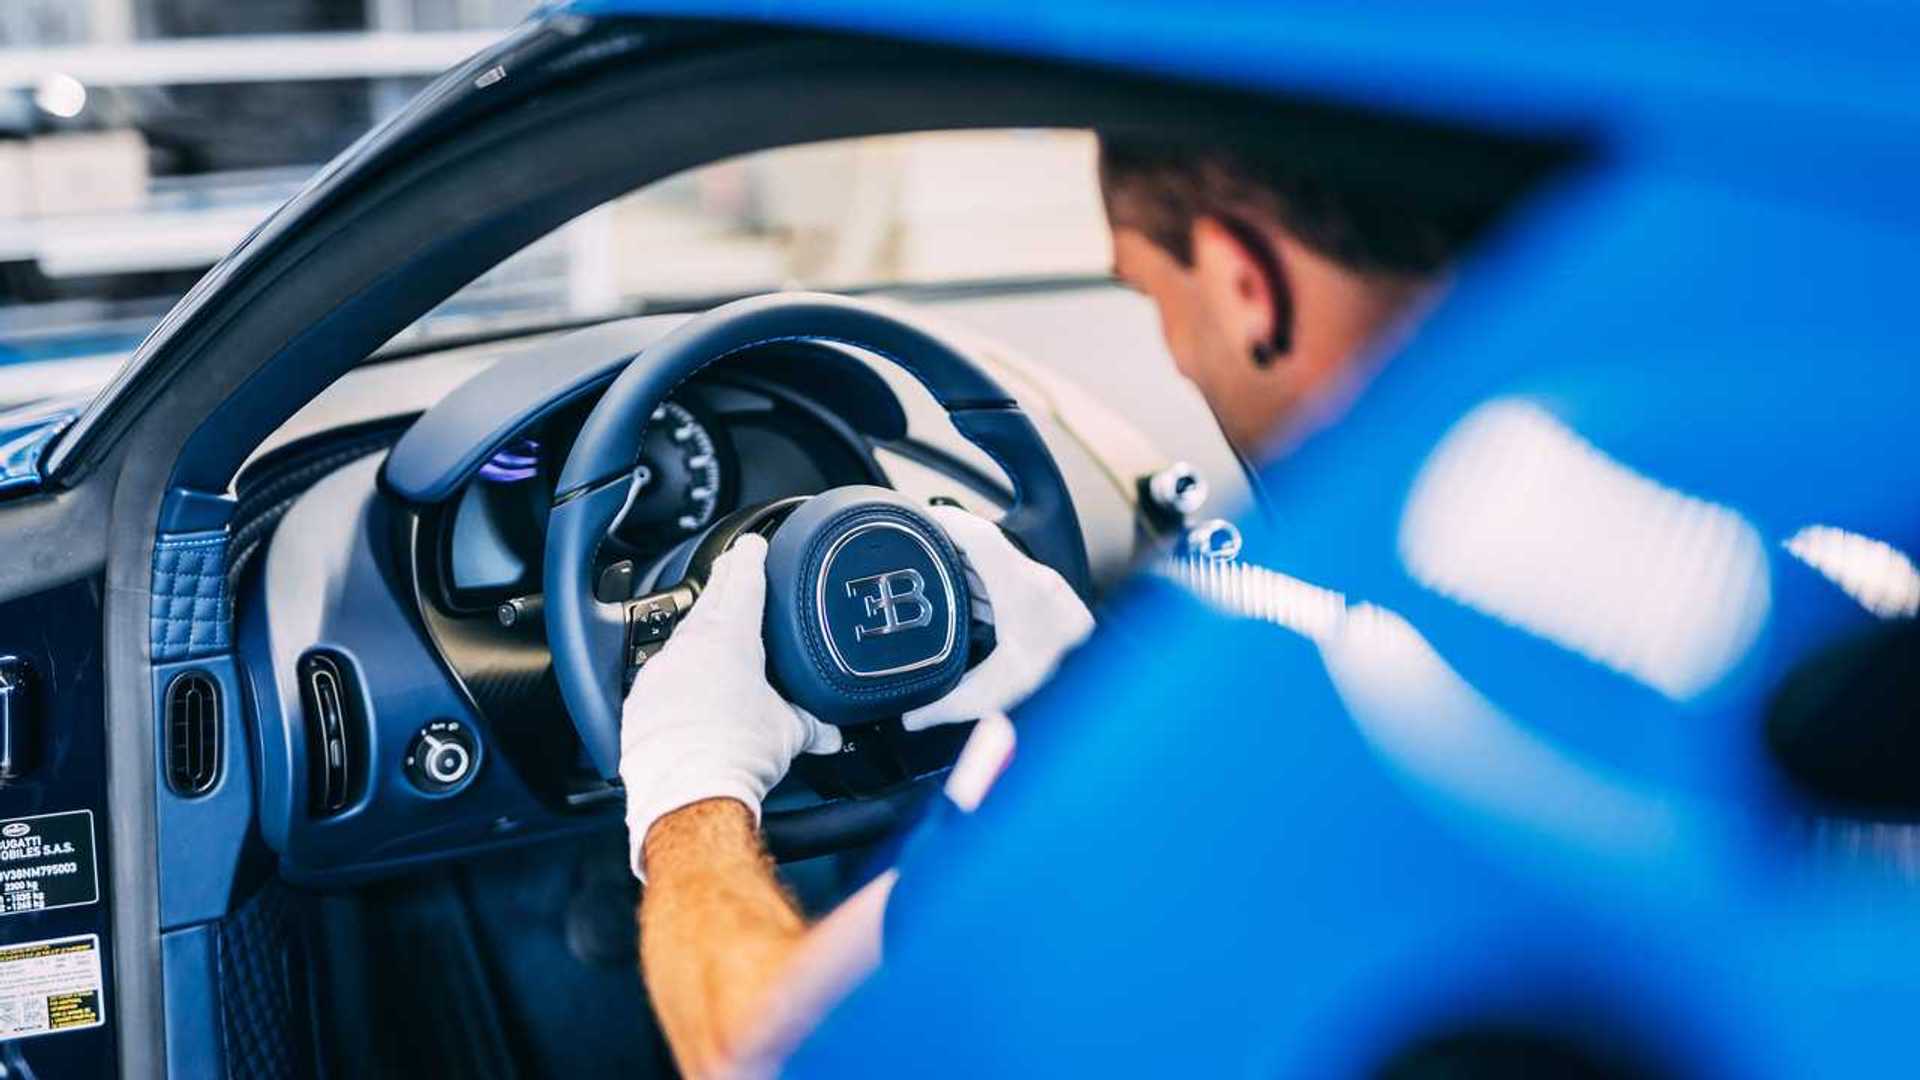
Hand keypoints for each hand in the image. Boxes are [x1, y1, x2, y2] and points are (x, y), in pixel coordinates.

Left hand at [619, 533, 840, 877]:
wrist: (687, 791)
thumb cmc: (739, 756)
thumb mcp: (788, 735)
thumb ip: (812, 726)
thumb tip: (831, 734)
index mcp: (732, 640)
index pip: (745, 584)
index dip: (751, 559)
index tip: (752, 544)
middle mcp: (692, 647)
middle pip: (711, 601)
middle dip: (724, 582)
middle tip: (732, 566)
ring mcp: (662, 671)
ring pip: (683, 638)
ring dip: (700, 631)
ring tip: (714, 630)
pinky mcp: (641, 701)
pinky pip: (662, 675)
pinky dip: (678, 674)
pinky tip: (688, 686)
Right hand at [901, 506, 1094, 730]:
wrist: (1107, 694)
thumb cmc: (1066, 687)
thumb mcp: (998, 697)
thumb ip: (948, 704)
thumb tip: (914, 716)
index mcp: (1023, 590)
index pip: (979, 536)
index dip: (946, 521)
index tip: (919, 518)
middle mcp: (1039, 583)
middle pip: (985, 549)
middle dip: (949, 548)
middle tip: (915, 551)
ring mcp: (1048, 592)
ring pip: (999, 567)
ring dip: (968, 570)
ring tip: (933, 577)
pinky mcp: (1052, 605)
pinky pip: (1011, 584)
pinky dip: (986, 589)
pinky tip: (970, 609)